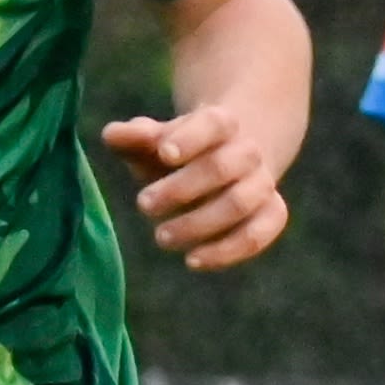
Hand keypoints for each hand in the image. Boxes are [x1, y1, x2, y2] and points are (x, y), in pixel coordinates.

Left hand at [100, 106, 288, 271]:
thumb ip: (132, 136)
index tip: (163, 152)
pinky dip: (229, 250)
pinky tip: (192, 260)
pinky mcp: (270, 213)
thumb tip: (113, 134)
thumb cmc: (174, 153)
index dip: (191, 138)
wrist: (220, 163)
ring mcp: (262, 183)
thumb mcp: (151, 140)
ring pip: (242, 203)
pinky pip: (261, 233)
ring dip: (200, 223)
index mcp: (219, 124)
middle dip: (182, 188)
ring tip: (160, 237)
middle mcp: (246, 151)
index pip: (212, 123)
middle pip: (223, 166)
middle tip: (143, 204)